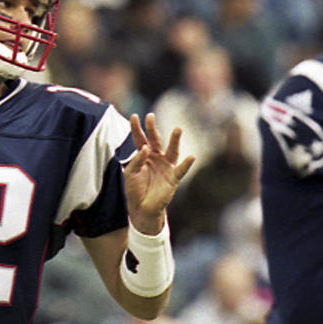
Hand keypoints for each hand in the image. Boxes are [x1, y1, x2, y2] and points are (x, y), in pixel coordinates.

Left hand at [123, 113, 194, 233]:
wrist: (141, 208)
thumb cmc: (135, 189)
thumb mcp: (130, 174)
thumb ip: (136, 160)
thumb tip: (145, 148)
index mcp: (144, 155)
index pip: (140, 139)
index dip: (136, 128)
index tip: (134, 116)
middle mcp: (156, 157)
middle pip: (155, 140)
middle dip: (152, 128)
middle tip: (150, 116)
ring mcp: (166, 166)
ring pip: (172, 150)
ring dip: (175, 140)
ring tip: (178, 129)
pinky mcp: (173, 178)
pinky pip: (181, 170)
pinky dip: (187, 164)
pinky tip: (192, 157)